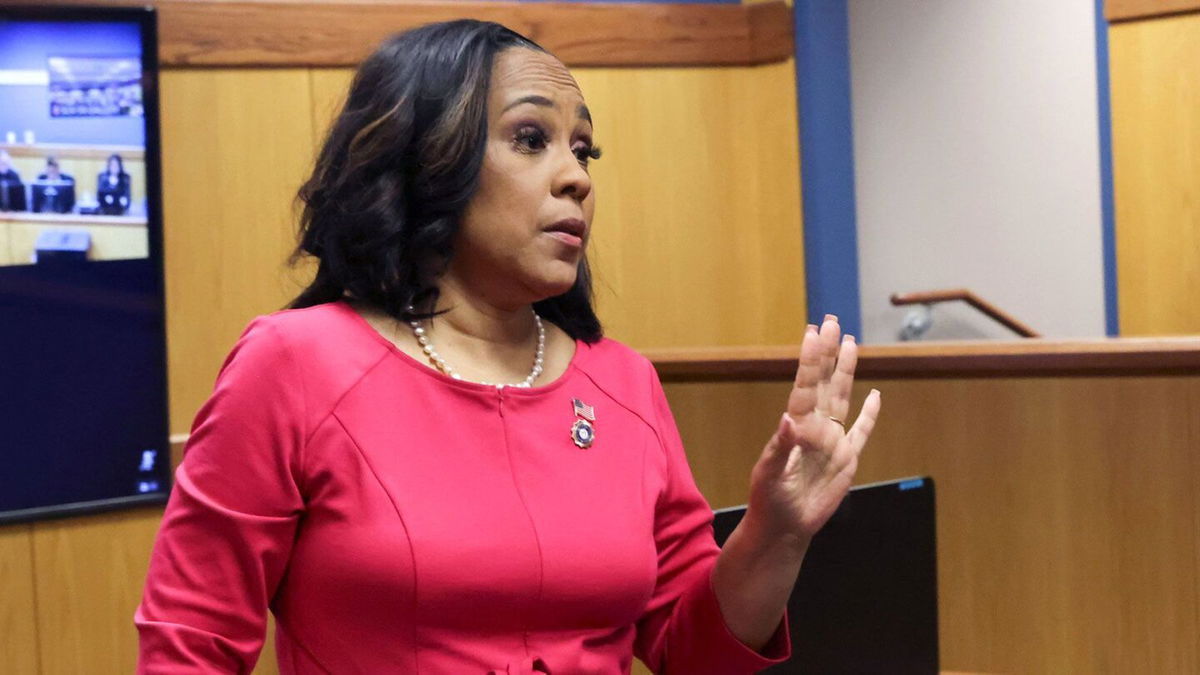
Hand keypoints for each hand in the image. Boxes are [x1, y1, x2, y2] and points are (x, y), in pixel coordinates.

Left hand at [745, 314, 881, 552]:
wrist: (784, 528)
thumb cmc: (769, 501)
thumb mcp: (769, 476)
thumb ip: (779, 448)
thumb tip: (788, 419)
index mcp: (796, 428)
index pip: (805, 386)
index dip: (810, 360)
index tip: (813, 332)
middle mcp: (815, 428)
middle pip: (825, 383)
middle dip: (828, 353)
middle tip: (831, 322)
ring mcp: (832, 442)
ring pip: (843, 398)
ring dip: (846, 372)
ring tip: (850, 344)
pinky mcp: (846, 460)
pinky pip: (861, 432)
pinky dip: (870, 415)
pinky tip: (875, 395)